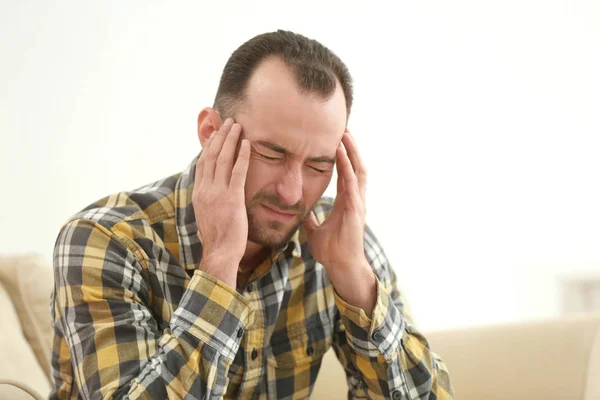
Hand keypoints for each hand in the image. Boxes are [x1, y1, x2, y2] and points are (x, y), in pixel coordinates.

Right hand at [193, 118, 249, 287]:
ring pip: (222, 159)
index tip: (215, 134)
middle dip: (220, 137)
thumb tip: (213, 194)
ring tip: (237, 126)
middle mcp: (205, 190)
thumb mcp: (207, 215)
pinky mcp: (232, 198)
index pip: (202, 163)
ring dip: (230, 140)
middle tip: (227, 122)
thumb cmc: (217, 238)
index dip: (209, 146)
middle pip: (211, 156)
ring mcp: (218, 193)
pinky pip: (238, 171)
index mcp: (198, 193)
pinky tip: (247, 144)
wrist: (219, 252)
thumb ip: (209, 201)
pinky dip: (242, 155)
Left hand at [303, 131, 376, 314]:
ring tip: (345, 134)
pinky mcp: (355, 208)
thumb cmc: (332, 250)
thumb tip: (298, 211)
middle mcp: (355, 199)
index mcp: (346, 202)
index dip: (343, 157)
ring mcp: (357, 203)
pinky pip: (351, 182)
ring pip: (357, 170)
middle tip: (344, 129)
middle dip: (351, 148)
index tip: (337, 141)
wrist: (340, 266)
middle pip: (355, 166)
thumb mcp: (314, 230)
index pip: (346, 173)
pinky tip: (341, 153)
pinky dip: (346, 166)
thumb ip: (309, 218)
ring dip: (352, 151)